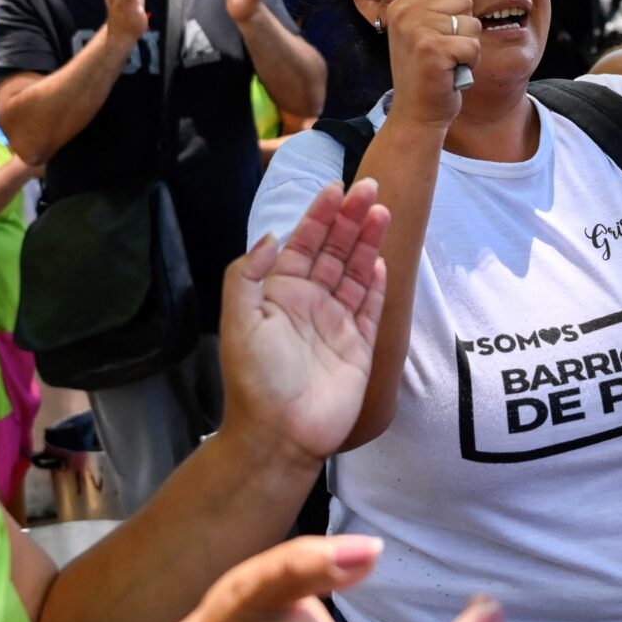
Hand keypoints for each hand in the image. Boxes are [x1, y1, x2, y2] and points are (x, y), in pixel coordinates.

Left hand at [219, 179, 391, 461]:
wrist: (280, 434)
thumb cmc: (255, 379)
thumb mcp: (238, 320)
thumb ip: (248, 274)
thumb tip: (273, 237)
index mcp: (279, 294)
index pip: (303, 244)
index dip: (318, 215)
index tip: (335, 188)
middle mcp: (309, 304)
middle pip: (334, 251)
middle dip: (350, 218)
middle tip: (369, 187)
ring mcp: (336, 324)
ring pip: (355, 273)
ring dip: (367, 242)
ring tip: (382, 210)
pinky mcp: (360, 347)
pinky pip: (371, 308)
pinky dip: (376, 283)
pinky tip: (381, 259)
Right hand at [378, 0, 478, 131]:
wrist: (416, 114)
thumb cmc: (426, 74)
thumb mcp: (419, 32)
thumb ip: (431, 5)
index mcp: (401, 5)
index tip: (446, 19)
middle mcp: (405, 13)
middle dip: (464, 26)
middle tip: (445, 49)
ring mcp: (417, 31)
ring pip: (471, 23)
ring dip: (467, 46)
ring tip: (447, 62)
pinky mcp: (432, 50)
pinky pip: (472, 45)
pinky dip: (469, 62)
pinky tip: (451, 72)